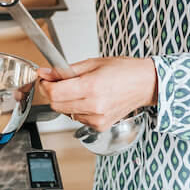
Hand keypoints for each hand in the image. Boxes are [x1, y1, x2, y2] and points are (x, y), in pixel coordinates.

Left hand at [37, 57, 157, 132]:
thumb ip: (67, 70)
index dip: (45, 85)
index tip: (44, 78)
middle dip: (52, 92)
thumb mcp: (93, 62)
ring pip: (65, 112)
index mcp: (92, 87)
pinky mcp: (99, 126)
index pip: (54, 93)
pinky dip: (77, 108)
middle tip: (57, 80)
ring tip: (80, 88)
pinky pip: (77, 118)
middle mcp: (94, 106)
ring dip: (65, 100)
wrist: (144, 84)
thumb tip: (47, 73)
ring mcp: (97, 118)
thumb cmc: (124, 70)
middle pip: (56, 104)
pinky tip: (89, 99)